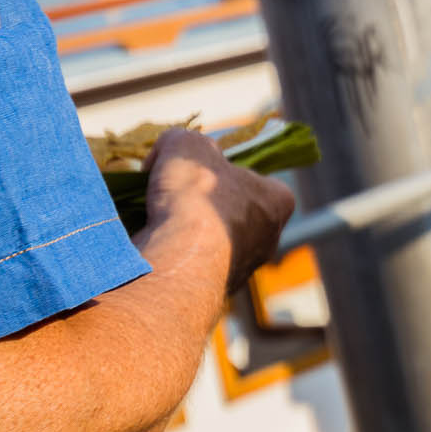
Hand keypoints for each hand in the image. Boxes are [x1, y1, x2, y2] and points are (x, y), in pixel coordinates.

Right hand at [142, 128, 295, 293]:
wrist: (178, 258)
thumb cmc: (196, 196)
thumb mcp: (188, 145)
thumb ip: (183, 140)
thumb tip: (171, 151)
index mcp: (278, 203)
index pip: (258, 181)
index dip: (225, 172)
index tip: (200, 172)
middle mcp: (268, 240)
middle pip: (233, 213)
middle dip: (204, 206)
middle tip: (175, 197)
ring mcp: (242, 270)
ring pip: (211, 243)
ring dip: (184, 232)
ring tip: (156, 219)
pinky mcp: (211, 291)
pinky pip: (190, 267)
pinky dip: (171, 255)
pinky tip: (152, 245)